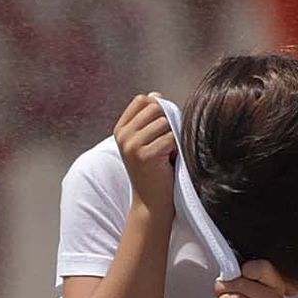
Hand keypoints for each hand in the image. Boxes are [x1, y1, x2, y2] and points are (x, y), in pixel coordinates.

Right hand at [115, 95, 175, 217]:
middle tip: (167, 144)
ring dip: (174, 136)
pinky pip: (171, 138)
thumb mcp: (146, 141)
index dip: (158, 109)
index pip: (142, 100)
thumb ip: (150, 119)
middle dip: (168, 122)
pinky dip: (177, 148)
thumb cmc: (154, 171)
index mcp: (121, 129)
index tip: (162, 129)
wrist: (152, 203)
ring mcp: (132, 145)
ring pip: (165, 122)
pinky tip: (171, 161)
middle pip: (155, 108)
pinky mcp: (145, 155)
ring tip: (168, 154)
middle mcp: (123, 135)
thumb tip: (156, 94)